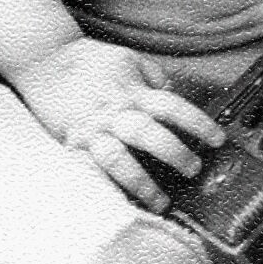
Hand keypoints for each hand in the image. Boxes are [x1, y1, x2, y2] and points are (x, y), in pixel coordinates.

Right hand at [12, 36, 224, 212]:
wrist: (45, 59)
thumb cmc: (89, 60)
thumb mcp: (129, 60)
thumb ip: (154, 79)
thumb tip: (176, 97)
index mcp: (132, 91)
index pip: (172, 106)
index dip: (198, 123)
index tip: (217, 139)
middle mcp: (114, 112)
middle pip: (149, 133)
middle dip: (174, 153)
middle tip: (194, 169)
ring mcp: (92, 130)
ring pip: (118, 158)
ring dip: (140, 181)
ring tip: (160, 201)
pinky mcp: (71, 145)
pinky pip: (87, 171)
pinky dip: (102, 188)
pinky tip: (116, 204)